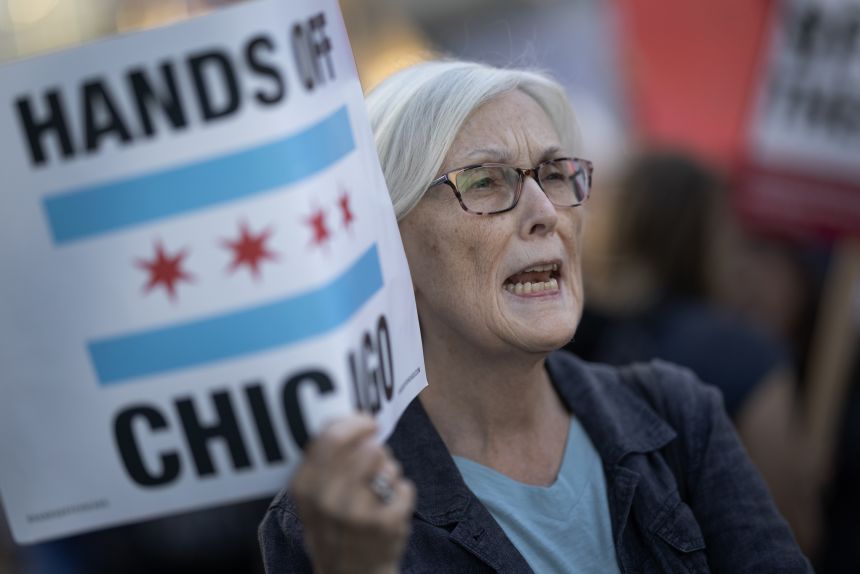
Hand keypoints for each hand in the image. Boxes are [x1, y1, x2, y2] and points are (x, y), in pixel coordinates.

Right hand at [290, 415, 415, 573]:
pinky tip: (390, 508)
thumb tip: (350, 418)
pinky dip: (402, 494)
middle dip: (376, 447)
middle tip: (376, 457)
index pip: (331, 437)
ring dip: (389, 471)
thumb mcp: (315, 496)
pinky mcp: (384, 525)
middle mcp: (327, 499)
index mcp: (306, 487)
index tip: (367, 422)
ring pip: (388, 464)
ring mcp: (356, 513)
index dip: (354, 423)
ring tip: (379, 489)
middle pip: (366, 447)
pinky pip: (405, 486)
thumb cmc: (335, 528)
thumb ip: (326, 461)